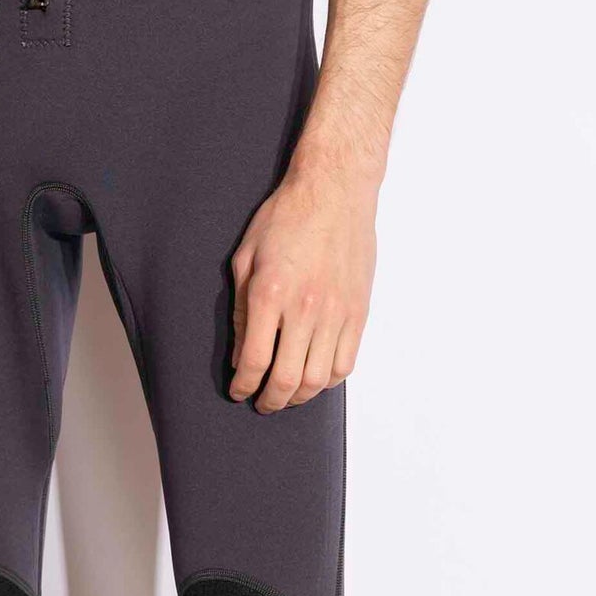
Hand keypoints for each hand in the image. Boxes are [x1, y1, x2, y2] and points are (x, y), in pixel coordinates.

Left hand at [227, 161, 376, 412]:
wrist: (334, 193)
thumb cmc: (286, 217)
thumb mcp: (246, 257)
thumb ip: (242, 310)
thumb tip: (241, 355)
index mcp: (271, 293)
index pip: (255, 360)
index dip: (243, 384)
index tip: (237, 390)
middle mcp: (305, 308)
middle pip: (287, 379)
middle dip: (269, 400)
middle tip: (261, 402)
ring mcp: (336, 313)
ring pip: (318, 379)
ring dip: (298, 396)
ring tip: (286, 394)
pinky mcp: (358, 312)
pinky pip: (344, 363)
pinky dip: (327, 381)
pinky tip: (313, 376)